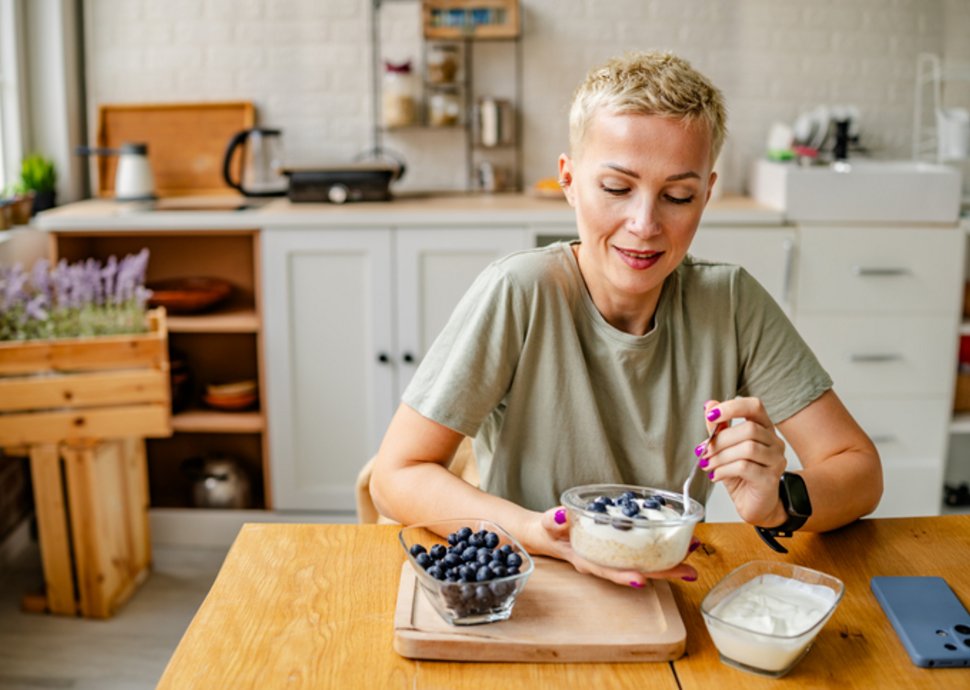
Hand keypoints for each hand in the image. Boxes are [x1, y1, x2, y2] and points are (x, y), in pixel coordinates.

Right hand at [524, 507, 699, 587]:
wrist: (547, 533)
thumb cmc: (548, 530)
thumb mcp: (546, 524)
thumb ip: (552, 521)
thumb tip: (561, 515)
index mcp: (587, 560)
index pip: (608, 570)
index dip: (624, 575)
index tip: (642, 579)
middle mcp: (604, 562)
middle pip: (636, 570)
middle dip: (663, 571)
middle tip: (689, 570)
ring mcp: (613, 557)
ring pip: (644, 561)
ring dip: (669, 559)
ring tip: (693, 551)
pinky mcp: (620, 548)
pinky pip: (643, 550)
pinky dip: (661, 546)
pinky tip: (677, 540)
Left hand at [699, 398, 787, 526]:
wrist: (754, 504)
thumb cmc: (741, 475)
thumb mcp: (725, 449)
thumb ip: (719, 429)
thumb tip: (709, 405)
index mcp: (764, 429)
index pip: (754, 407)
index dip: (733, 407)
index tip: (711, 415)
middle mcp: (775, 442)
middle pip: (749, 429)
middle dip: (720, 440)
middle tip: (703, 451)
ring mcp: (776, 460)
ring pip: (747, 448)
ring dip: (720, 456)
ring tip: (708, 465)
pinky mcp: (771, 479)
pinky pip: (745, 467)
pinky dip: (724, 470)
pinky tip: (716, 476)